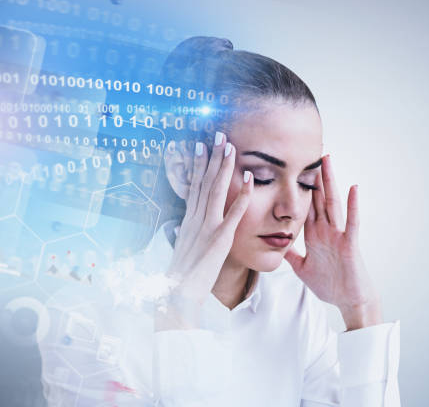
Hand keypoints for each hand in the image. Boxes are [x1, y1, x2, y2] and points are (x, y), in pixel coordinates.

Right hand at [156, 133, 252, 329]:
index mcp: (188, 220)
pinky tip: (249, 179)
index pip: (195, 186)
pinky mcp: (220, 239)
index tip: (201, 145)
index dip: (198, 165)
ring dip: (223, 167)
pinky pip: (233, 213)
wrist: (177, 296)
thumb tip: (181, 227)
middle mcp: (195, 219)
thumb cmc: (181, 277)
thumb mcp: (183, 249)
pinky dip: (242, 195)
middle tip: (218, 134)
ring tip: (229, 146)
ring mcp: (207, 227)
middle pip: (204, 182)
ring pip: (216, 191)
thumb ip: (185, 235)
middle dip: (211, 157)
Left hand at [283, 155, 381, 330]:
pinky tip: (353, 188)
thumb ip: (292, 254)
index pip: (304, 206)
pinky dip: (352, 206)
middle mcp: (326, 230)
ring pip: (333, 203)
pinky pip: (351, 222)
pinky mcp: (350, 244)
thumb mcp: (302, 268)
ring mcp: (338, 235)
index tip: (291, 169)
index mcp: (314, 235)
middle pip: (318, 198)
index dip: (298, 188)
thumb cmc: (330, 285)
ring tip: (327, 160)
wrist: (349, 301)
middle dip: (313, 176)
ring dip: (330, 182)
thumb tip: (276, 244)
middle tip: (308, 152)